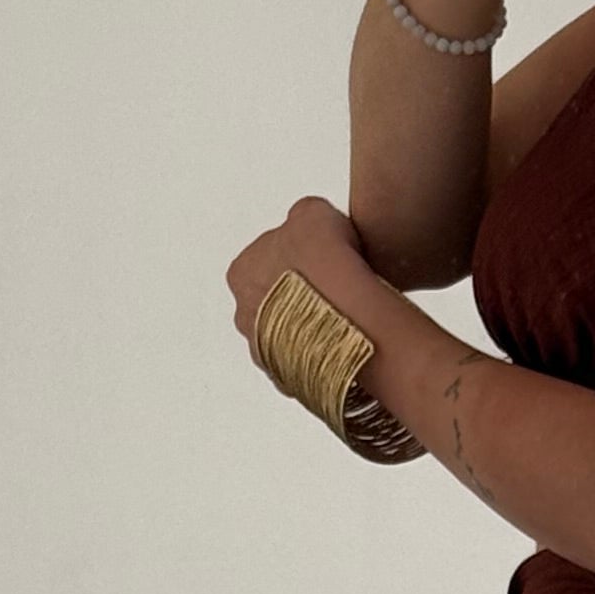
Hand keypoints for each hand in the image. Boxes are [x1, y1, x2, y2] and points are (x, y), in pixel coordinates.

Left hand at [227, 198, 427, 459]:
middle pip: (281, 295)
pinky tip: (353, 339)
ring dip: (318, 323)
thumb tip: (311, 228)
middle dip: (308, 291)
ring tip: (352, 315)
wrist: (353, 325)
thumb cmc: (327, 267)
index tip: (332, 255)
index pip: (273, 253)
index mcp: (241, 272)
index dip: (308, 251)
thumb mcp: (313, 212)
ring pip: (297, 330)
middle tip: (342, 285)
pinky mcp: (295, 382)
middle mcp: (245, 316)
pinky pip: (313, 359)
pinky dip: (329, 350)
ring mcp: (268, 353)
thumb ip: (304, 215)